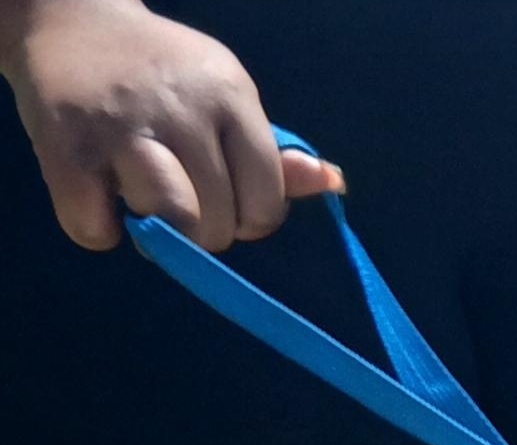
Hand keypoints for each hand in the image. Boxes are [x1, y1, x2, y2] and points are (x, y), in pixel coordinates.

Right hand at [2, 0, 340, 250]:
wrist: (67, 17)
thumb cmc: (162, 77)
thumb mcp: (225, 101)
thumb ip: (274, 155)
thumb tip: (332, 182)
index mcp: (229, 94)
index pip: (265, 203)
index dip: (246, 216)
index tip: (220, 194)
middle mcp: (179, 106)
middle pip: (217, 226)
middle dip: (200, 226)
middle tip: (172, 188)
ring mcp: (120, 125)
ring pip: (169, 225)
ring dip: (156, 230)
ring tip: (137, 193)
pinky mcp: (64, 145)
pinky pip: (96, 230)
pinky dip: (98, 228)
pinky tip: (96, 192)